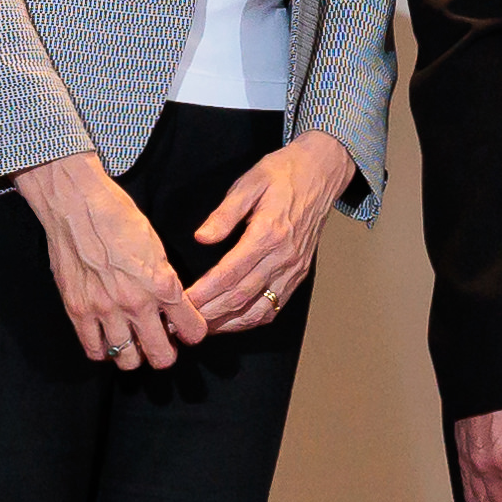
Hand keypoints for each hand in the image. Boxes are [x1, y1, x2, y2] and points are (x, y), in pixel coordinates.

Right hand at [11, 154, 207, 370]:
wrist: (78, 207)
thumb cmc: (121, 219)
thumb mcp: (158, 248)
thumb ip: (166, 282)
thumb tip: (171, 305)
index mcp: (163, 285)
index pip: (192, 330)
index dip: (194, 333)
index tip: (189, 330)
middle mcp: (136, 303)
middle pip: (160, 356)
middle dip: (166, 353)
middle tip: (163, 343)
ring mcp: (104, 310)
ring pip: (127, 360)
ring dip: (134, 354)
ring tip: (134, 342)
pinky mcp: (77, 310)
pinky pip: (94, 349)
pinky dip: (105, 350)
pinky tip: (109, 340)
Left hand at [185, 132, 357, 332]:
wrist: (321, 173)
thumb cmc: (282, 174)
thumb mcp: (248, 184)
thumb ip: (224, 214)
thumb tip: (202, 238)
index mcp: (268, 234)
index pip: (229, 274)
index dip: (203, 293)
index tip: (180, 302)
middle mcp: (283, 257)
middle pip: (241, 297)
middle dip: (209, 314)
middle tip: (182, 322)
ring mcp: (294, 268)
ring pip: (259, 309)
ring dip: (229, 323)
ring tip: (202, 328)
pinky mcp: (299, 274)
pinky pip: (275, 306)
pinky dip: (251, 320)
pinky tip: (232, 321)